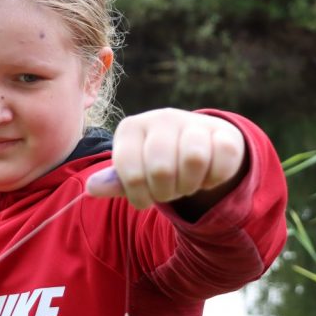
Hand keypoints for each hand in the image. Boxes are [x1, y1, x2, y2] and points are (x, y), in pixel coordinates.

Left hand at [85, 108, 245, 209]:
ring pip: (194, 160)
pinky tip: (207, 174)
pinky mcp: (224, 132)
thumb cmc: (158, 164)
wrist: (201, 148)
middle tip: (169, 190)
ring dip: (190, 185)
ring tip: (187, 182)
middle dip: (166, 193)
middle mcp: (160, 118)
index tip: (145, 197)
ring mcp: (193, 122)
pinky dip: (214, 180)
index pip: (131, 173)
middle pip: (162, 170)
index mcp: (131, 129)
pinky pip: (221, 163)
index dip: (139, 196)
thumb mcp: (133, 172)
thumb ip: (115, 182)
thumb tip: (92, 188)